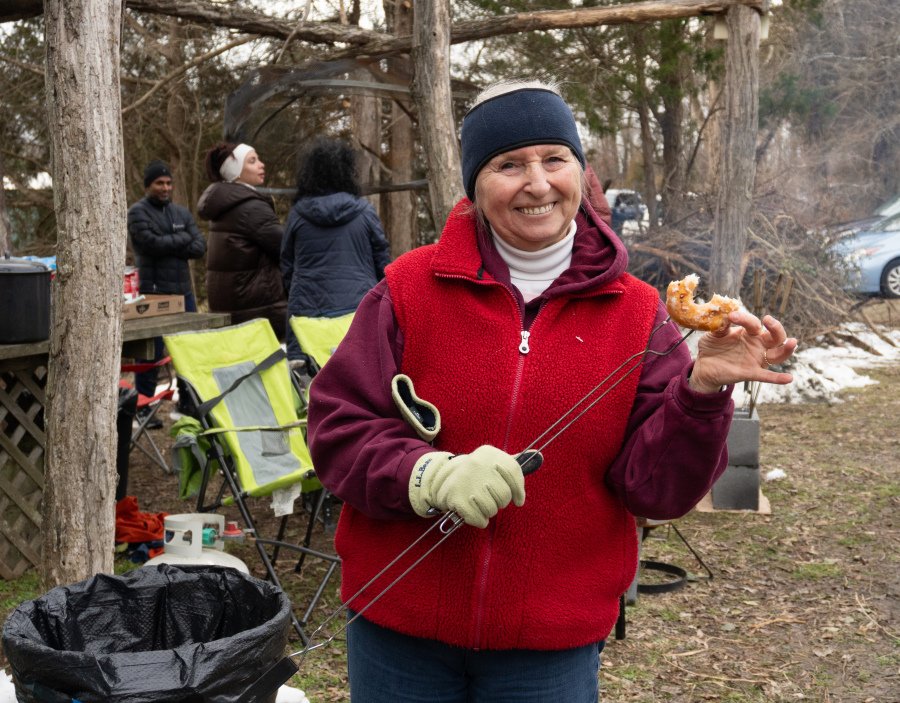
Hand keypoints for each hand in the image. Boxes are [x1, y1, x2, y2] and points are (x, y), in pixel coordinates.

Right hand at [408, 446, 525, 527]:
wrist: (442, 481)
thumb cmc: (478, 476)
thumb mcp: (494, 464)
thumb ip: (514, 464)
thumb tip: (538, 456)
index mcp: (489, 453)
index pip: (514, 472)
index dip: (518, 490)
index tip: (518, 499)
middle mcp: (477, 463)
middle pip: (504, 495)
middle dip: (499, 502)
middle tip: (489, 497)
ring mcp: (465, 480)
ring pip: (493, 508)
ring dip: (488, 511)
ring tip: (479, 503)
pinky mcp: (456, 498)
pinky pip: (480, 519)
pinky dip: (479, 520)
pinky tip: (473, 512)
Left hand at [689, 310, 797, 392]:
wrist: (703, 366)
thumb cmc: (712, 346)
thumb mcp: (714, 334)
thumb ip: (720, 325)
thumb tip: (724, 314)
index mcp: (749, 333)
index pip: (753, 323)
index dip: (744, 319)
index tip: (731, 316)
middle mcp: (757, 345)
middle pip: (776, 336)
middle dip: (776, 328)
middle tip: (768, 320)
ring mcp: (756, 359)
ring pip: (778, 354)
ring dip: (786, 349)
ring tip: (792, 342)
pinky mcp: (751, 373)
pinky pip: (767, 376)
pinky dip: (778, 378)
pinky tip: (789, 378)